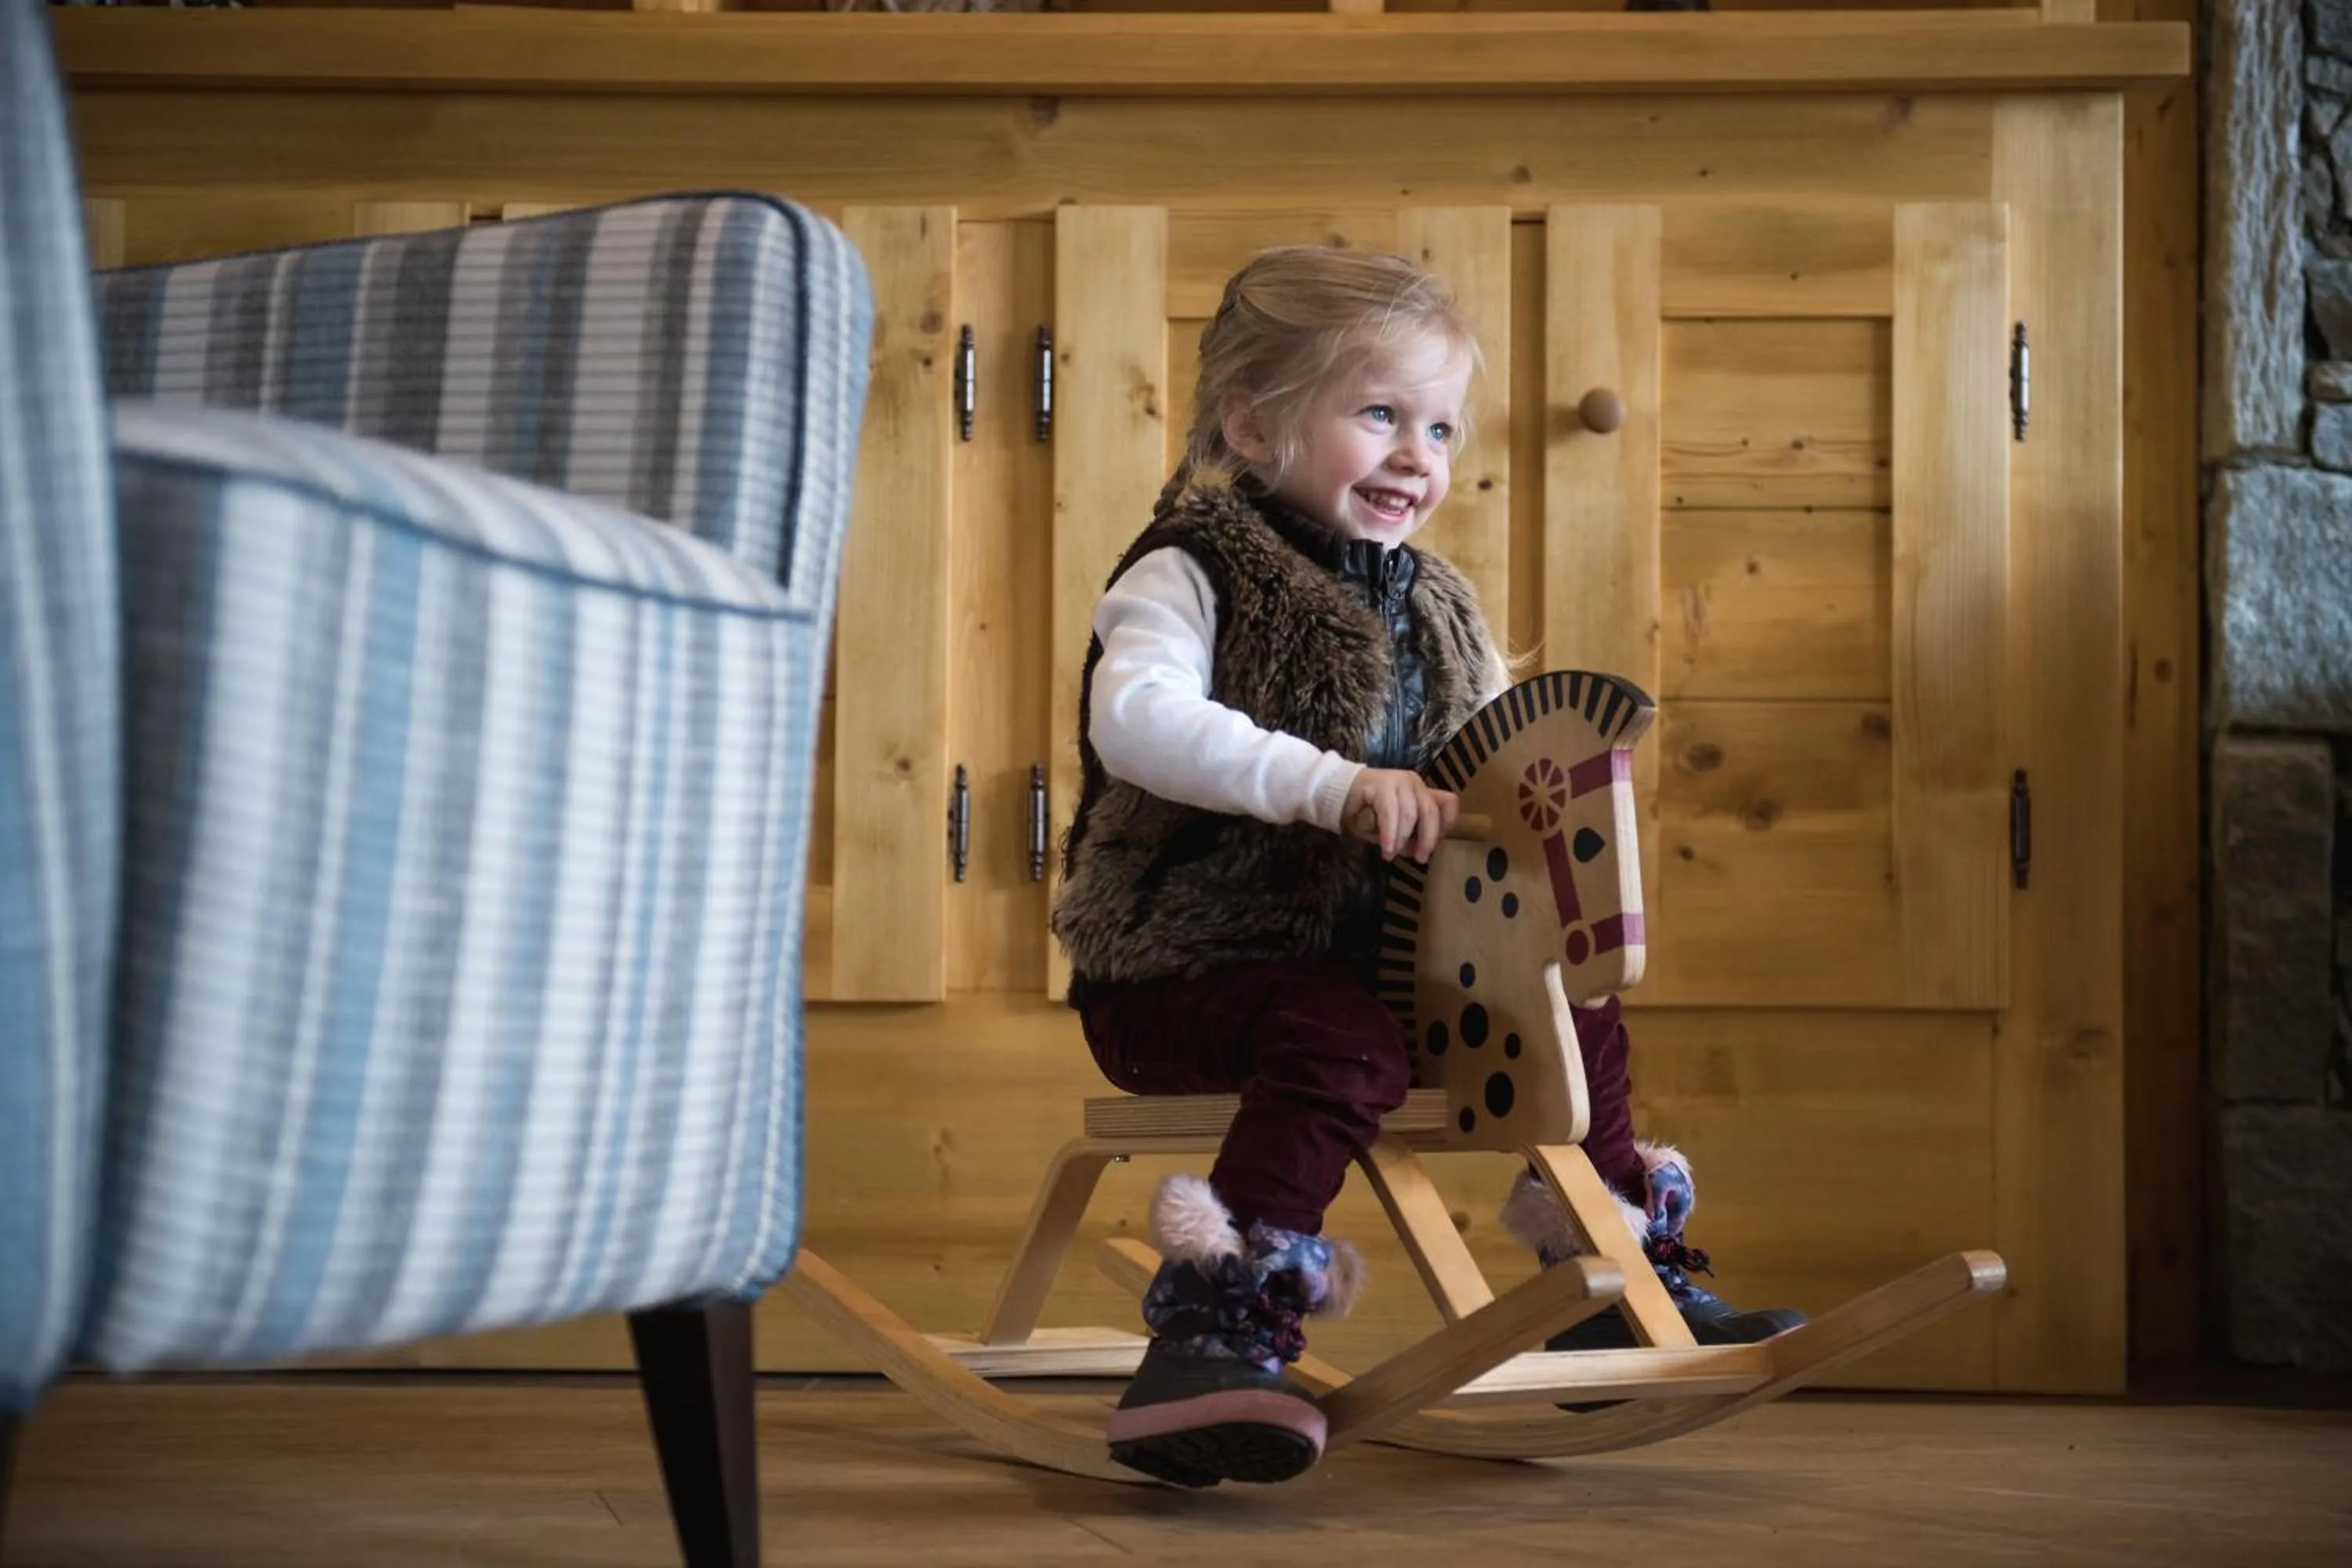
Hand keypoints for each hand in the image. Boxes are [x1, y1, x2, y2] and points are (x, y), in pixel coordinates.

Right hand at [1343, 768, 1458, 862]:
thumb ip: (1409, 837)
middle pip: (1432, 812)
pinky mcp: (1381, 785)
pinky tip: (1386, 847)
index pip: (1449, 803)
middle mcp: (1414, 783)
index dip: (1446, 826)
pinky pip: (1390, 813)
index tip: (1434, 845)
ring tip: (1391, 854)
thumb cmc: (1367, 813)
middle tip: (1419, 858)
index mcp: (1422, 792)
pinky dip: (1390, 833)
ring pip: (1411, 814)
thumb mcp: (1394, 826)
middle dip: (1427, 839)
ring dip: (1402, 839)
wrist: (1337, 795)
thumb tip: (1417, 851)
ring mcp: (1398, 781)